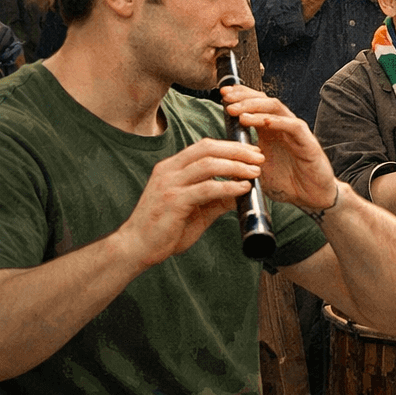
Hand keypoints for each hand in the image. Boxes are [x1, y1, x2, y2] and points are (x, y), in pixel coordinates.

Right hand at [114, 138, 259, 267]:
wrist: (136, 248)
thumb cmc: (165, 228)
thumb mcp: (195, 208)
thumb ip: (216, 197)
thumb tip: (242, 190)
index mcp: (171, 167)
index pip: (204, 146)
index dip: (230, 146)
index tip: (252, 151)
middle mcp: (168, 171)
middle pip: (208, 149)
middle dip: (237, 150)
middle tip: (259, 157)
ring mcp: (169, 184)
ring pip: (208, 164)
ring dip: (236, 166)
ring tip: (255, 171)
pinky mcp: (172, 201)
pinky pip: (205, 188)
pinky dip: (228, 186)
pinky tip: (243, 188)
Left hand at [221, 85, 338, 213]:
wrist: (312, 198)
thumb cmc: (286, 183)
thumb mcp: (255, 171)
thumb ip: (240, 159)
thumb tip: (216, 156)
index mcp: (270, 131)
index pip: (255, 105)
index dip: (239, 97)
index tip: (221, 95)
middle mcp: (283, 127)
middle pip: (264, 101)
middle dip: (244, 97)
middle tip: (226, 97)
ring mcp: (296, 133)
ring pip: (277, 109)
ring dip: (256, 107)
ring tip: (237, 111)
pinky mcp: (309, 143)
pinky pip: (294, 126)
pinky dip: (277, 122)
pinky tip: (262, 122)